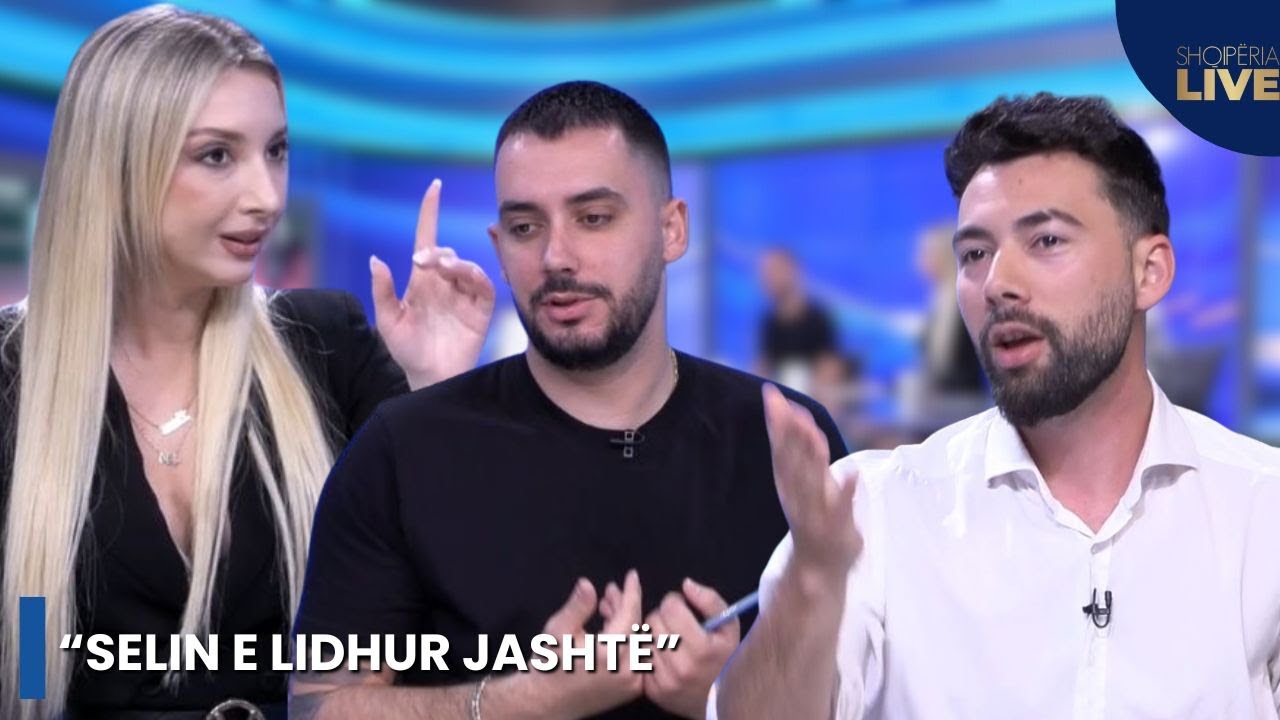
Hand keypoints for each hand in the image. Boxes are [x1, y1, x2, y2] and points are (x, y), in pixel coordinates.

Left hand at [371, 179, 495, 388]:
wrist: (428, 377)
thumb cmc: (407, 350)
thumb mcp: (388, 321)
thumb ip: (382, 291)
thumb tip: (375, 259)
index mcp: (422, 281)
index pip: (427, 238)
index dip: (430, 213)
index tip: (434, 187)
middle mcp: (444, 283)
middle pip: (445, 252)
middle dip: (435, 251)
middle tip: (422, 263)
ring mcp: (463, 295)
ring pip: (464, 265)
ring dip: (452, 261)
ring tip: (440, 268)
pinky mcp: (480, 309)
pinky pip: (482, 285)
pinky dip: (474, 275)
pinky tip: (464, 277)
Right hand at [541, 571, 643, 717]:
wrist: (546, 702)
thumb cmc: (550, 663)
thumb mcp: (558, 630)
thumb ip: (577, 606)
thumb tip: (587, 583)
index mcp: (609, 653)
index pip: (630, 614)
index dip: (632, 592)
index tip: (632, 575)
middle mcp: (626, 669)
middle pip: (636, 627)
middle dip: (625, 605)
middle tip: (610, 590)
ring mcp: (631, 682)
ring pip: (637, 641)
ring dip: (626, 622)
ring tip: (605, 608)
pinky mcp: (630, 690)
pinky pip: (636, 657)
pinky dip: (628, 641)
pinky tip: (611, 629)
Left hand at [640, 578, 738, 719]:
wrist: (719, 699)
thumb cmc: (724, 657)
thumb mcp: (728, 626)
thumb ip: (709, 601)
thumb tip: (685, 584)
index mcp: (701, 649)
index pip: (670, 608)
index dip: (675, 602)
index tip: (681, 608)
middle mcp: (682, 667)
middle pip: (653, 621)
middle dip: (662, 616)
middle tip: (675, 624)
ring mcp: (665, 681)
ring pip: (643, 638)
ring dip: (653, 634)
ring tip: (668, 639)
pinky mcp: (653, 690)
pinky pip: (640, 658)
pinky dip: (648, 653)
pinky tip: (661, 655)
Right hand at [762, 384, 861, 575]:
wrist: (816, 571)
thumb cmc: (812, 519)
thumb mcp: (803, 482)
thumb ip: (798, 449)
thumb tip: (793, 412)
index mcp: (788, 483)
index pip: (780, 447)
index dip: (776, 421)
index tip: (772, 394)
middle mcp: (798, 496)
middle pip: (790, 461)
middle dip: (788, 434)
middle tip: (784, 405)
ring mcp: (817, 514)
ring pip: (810, 482)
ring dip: (810, 458)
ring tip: (812, 431)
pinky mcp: (839, 530)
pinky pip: (843, 510)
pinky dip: (847, 492)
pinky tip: (852, 473)